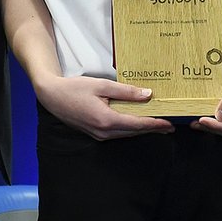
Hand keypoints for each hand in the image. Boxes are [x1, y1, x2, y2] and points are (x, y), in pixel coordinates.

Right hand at [38, 74, 174, 139]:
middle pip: (134, 132)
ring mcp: (99, 135)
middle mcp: (104, 132)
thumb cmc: (74, 88)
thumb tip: (147, 95)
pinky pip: (118, 133)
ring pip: (127, 134)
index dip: (156, 124)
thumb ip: (125, 91)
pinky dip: (130, 128)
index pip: (138, 124)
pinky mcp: (95, 134)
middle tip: (170, 125)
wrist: (52, 96)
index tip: (170, 124)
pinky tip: (136, 122)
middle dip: (153, 128)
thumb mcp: (101, 85)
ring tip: (158, 124)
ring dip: (142, 129)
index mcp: (107, 120)